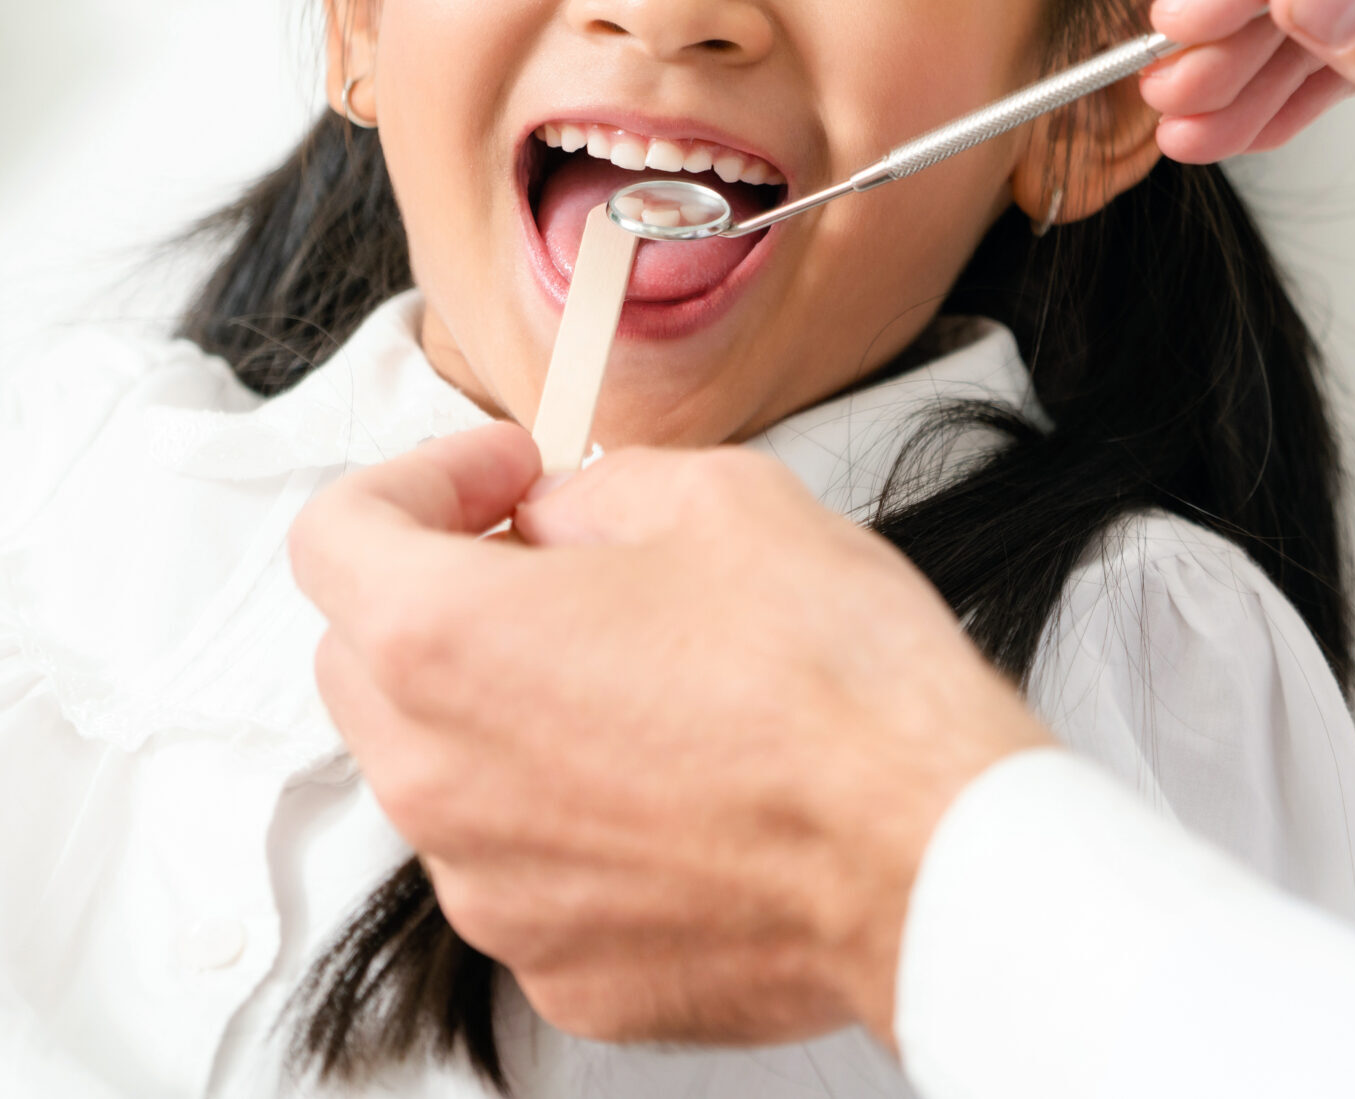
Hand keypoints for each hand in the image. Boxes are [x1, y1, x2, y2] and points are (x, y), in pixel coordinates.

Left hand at [289, 427, 1048, 1047]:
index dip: (420, 480)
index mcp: (447, 642)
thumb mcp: (716, 495)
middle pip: (364, 654)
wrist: (928, 849)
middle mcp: (439, 780)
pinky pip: (514, 860)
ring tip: (635, 672)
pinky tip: (669, 773)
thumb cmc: (834, 678)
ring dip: (499, 701)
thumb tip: (555, 520)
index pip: (336, 534)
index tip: (502, 482)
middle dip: (444, 588)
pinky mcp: (557, 964)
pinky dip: (557, 805)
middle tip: (557, 560)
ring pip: (438, 764)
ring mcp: (490, 890)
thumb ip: (590, 491)